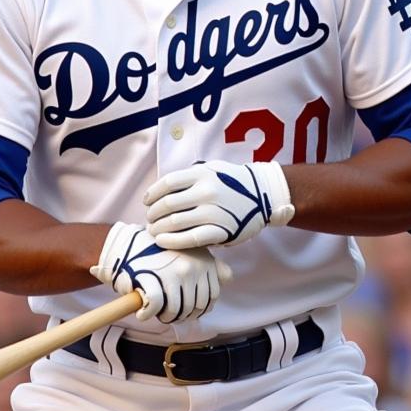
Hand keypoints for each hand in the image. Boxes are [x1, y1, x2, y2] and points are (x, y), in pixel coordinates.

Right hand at [90, 222, 231, 323]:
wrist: (127, 243)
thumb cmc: (159, 250)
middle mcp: (192, 267)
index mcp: (204, 261)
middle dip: (183, 315)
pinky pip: (156, 307)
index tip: (186, 308)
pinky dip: (148, 314)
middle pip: (196, 306)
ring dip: (166, 317)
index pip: (212, 296)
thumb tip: (228, 278)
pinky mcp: (154, 279)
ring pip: (177, 310)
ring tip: (157, 312)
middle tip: (169, 312)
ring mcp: (174, 273)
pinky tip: (143, 312)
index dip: (199, 308)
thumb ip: (211, 265)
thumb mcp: (190, 251)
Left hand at [144, 160, 294, 249]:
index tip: (147, 202)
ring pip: (175, 222)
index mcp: (202, 173)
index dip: (152, 194)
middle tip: (149, 219)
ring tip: (154, 231)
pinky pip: (191, 238)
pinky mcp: (221, 230)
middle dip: (153, 214)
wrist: (263, 194)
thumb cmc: (232, 181)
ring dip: (159, 228)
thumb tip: (161, 189)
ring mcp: (214, 211)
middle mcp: (206, 191)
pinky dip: (173, 241)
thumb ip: (189, 177)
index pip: (167, 183)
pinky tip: (162, 241)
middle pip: (167, 204)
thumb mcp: (212, 169)